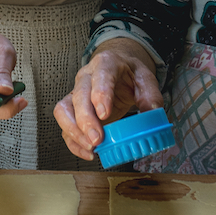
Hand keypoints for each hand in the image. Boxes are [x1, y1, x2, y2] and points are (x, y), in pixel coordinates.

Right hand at [54, 38, 162, 160]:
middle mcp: (86, 77)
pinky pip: (65, 125)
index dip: (100, 94)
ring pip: (63, 110)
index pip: (100, 75)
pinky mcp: (72, 110)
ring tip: (91, 146)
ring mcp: (76, 93)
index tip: (104, 113)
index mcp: (106, 64)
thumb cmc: (129, 74)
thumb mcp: (145, 79)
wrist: (119, 70)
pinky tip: (88, 152)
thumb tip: (152, 115)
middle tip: (97, 139)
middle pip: (79, 96)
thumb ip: (150, 95)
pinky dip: (74, 141)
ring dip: (74, 131)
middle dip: (85, 120)